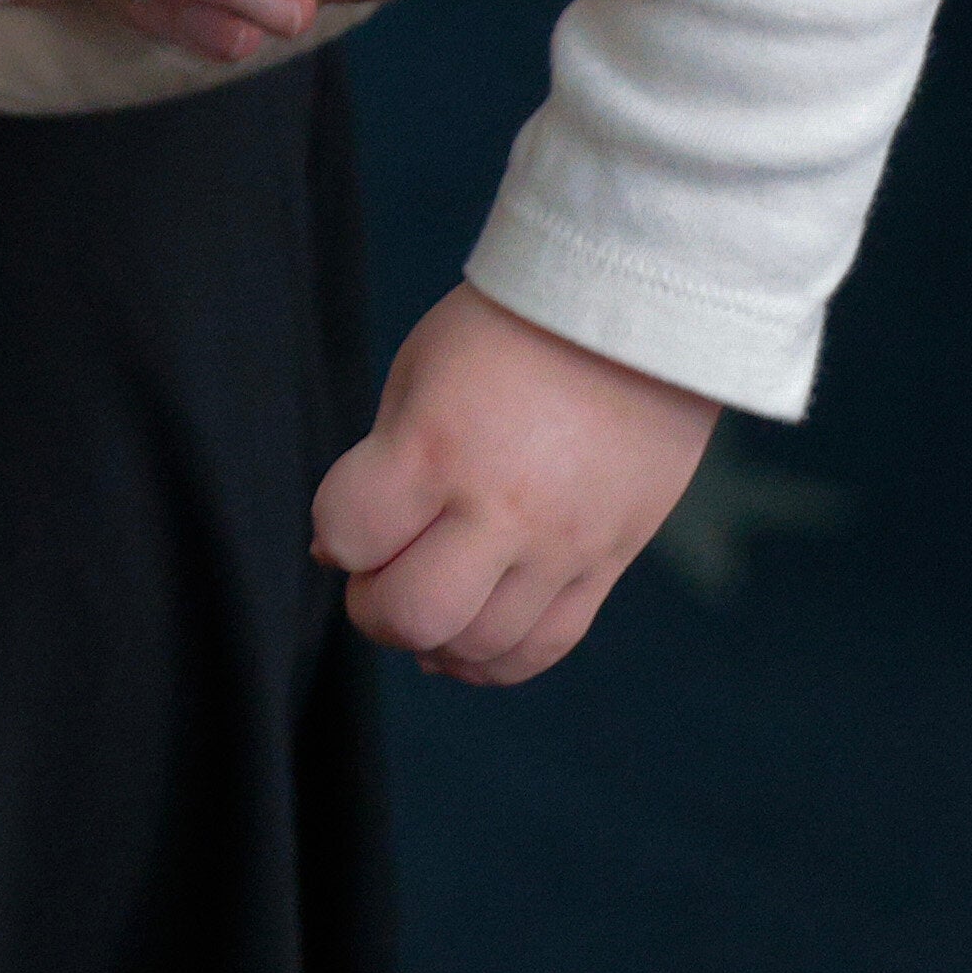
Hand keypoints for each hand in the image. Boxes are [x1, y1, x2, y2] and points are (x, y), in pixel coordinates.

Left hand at [311, 280, 713, 684]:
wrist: (635, 312)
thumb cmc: (509, 330)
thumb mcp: (419, 369)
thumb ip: (379, 463)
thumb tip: (337, 554)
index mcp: (436, 445)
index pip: (350, 534)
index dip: (336, 533)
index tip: (351, 517)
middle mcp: (500, 507)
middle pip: (412, 614)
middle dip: (372, 608)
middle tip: (375, 578)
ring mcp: (561, 544)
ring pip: (480, 645)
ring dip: (432, 640)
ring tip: (425, 605)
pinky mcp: (607, 562)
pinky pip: (546, 646)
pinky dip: (495, 660)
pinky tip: (468, 642)